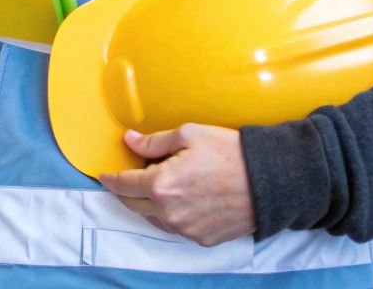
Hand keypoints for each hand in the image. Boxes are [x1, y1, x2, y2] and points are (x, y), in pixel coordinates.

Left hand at [97, 124, 254, 246]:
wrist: (269, 181)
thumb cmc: (230, 153)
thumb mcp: (189, 135)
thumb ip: (154, 142)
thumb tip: (129, 141)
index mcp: (162, 184)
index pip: (124, 184)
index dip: (111, 179)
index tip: (103, 176)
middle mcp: (169, 212)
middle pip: (133, 205)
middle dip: (126, 192)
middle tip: (126, 180)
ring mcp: (185, 228)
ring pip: (153, 218)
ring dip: (149, 204)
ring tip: (159, 187)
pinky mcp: (201, 238)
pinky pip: (176, 227)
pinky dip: (171, 214)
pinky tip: (181, 200)